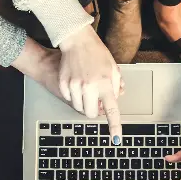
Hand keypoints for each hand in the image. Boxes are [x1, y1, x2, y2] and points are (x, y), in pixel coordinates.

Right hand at [58, 26, 122, 143]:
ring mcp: (75, 86)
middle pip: (90, 114)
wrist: (77, 41)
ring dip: (84, 103)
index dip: (114, 126)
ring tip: (87, 87)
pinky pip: (69, 99)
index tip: (116, 138)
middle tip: (96, 99)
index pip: (111, 110)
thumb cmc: (97, 53)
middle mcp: (89, 87)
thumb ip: (116, 86)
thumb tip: (115, 99)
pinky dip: (74, 95)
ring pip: (79, 108)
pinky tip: (77, 82)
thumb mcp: (113, 68)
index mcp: (105, 84)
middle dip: (94, 110)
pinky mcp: (63, 84)